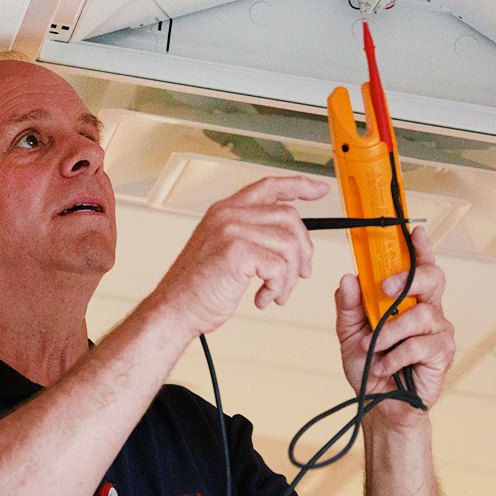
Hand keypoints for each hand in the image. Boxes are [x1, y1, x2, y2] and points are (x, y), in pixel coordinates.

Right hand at [157, 176, 327, 336]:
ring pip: (289, 244)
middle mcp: (228, 214)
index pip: (269, 187)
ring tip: (276, 293)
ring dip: (290, 277)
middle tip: (300, 274)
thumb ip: (252, 238)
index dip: (299, 185)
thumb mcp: (226, 253)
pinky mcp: (237, 250)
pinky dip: (278, 287)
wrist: (175, 309)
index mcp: (225, 210)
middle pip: (289, 217)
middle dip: (303, 249)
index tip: (320, 190)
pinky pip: (280, 266)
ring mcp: (231, 229)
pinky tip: (263, 298)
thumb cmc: (199, 289)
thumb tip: (291, 243)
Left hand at [335, 226, 455, 420]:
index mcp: (408, 299)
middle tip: (384, 289)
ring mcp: (438, 331)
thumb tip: (348, 278)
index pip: (419, 266)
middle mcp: (428, 310)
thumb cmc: (370, 366)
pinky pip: (419, 344)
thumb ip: (349, 306)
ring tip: (374, 349)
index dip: (421, 248)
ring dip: (389, 332)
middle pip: (432, 278)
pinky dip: (395, 356)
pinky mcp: (442, 353)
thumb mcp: (350, 333)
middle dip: (409, 277)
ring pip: (419, 315)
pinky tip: (384, 367)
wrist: (379, 405)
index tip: (414, 231)